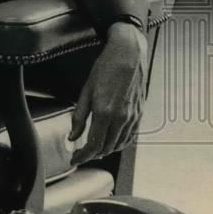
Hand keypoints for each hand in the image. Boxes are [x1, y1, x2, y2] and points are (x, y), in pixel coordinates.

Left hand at [69, 22, 147, 164]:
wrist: (129, 54)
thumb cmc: (106, 67)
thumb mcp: (86, 90)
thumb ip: (79, 116)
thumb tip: (72, 135)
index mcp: (105, 112)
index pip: (94, 145)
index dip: (83, 156)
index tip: (74, 159)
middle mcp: (121, 118)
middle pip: (107, 148)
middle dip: (92, 154)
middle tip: (81, 154)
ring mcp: (132, 117)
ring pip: (119, 144)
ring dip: (106, 150)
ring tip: (93, 149)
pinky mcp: (140, 113)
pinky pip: (130, 136)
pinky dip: (120, 143)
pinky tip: (112, 141)